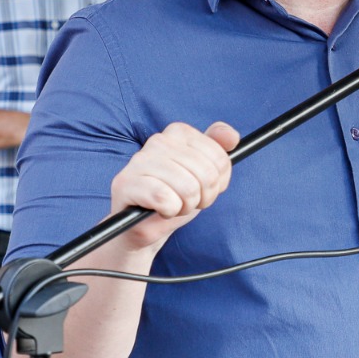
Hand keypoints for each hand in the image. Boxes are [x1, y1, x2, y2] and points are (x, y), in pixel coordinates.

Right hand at [109, 121, 239, 251]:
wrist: (141, 225)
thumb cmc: (175, 196)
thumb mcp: (203, 172)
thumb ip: (219, 150)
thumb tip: (232, 137)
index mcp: (179, 132)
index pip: (219, 157)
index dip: (219, 181)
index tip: (206, 187)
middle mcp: (158, 140)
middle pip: (206, 174)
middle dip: (203, 197)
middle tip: (189, 201)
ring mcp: (139, 161)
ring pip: (188, 187)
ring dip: (185, 206)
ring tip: (174, 205)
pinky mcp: (126, 183)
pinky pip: (165, 199)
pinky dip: (169, 211)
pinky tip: (160, 210)